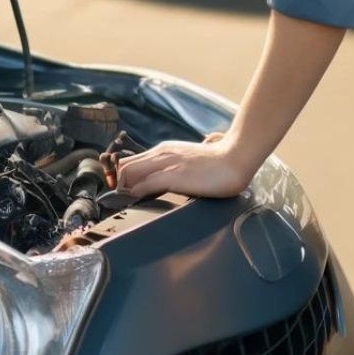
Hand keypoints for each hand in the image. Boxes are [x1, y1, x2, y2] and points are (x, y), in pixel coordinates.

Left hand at [113, 134, 255, 199]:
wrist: (235, 158)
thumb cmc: (218, 163)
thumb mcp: (189, 161)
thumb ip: (176, 167)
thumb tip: (166, 180)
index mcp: (164, 151)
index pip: (131, 161)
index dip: (122, 178)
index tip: (122, 192)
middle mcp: (161, 154)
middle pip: (124, 167)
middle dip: (118, 185)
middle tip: (120, 201)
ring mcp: (166, 164)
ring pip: (129, 173)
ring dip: (124, 190)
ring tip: (127, 203)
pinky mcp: (173, 176)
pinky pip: (145, 184)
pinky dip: (136, 193)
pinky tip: (139, 201)